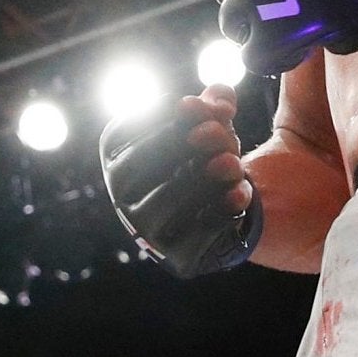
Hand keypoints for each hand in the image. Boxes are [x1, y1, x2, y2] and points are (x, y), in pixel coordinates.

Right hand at [99, 85, 262, 277]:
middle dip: (187, 141)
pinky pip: (200, 231)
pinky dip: (223, 208)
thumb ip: (215, 103)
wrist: (219, 209)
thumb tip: (221, 99)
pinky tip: (240, 193)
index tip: (191, 104)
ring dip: (208, 176)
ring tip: (233, 163)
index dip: (162, 113)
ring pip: (172, 197)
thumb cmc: (203, 154)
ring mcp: (146, 229)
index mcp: (117, 154)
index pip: (129, 129)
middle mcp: (121, 193)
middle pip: (146, 161)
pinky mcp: (177, 257)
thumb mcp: (209, 122)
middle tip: (219, 132)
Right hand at [210, 0, 357, 74]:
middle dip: (245, 20)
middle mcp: (244, 1)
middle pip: (229, 21)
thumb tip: (313, 39)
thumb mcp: (343, 38)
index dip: (267, 53)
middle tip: (263, 9)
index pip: (252, 58)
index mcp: (267, 38)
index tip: (279, 45)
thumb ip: (317, 42)